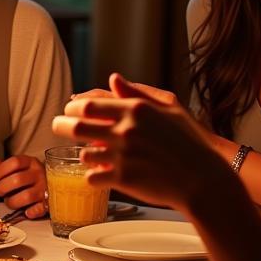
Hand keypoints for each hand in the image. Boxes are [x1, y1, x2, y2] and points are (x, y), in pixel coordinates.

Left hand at [0, 154, 47, 217]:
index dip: (0, 171)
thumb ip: (4, 165)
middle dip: (3, 188)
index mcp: (31, 162)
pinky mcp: (49, 203)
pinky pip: (38, 210)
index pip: (14, 162)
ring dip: (12, 201)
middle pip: (17, 180)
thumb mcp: (20, 167)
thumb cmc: (33, 176)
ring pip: (26, 196)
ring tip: (9, 201)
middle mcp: (39, 174)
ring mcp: (46, 188)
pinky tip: (25, 211)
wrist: (58, 185)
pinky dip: (29, 212)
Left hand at [52, 73, 226, 213]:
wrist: (203, 180)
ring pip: (84, 153)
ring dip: (84, 153)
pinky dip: (91, 176)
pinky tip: (97, 175)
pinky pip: (92, 177)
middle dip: (61, 125)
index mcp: (135, 111)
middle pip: (77, 126)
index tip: (69, 109)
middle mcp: (125, 131)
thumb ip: (136, 94)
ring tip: (88, 153)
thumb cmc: (190, 143)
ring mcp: (123, 156)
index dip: (72, 107)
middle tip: (57, 126)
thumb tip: (113, 80)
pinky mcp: (123, 180)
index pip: (89, 104)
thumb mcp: (169, 109)